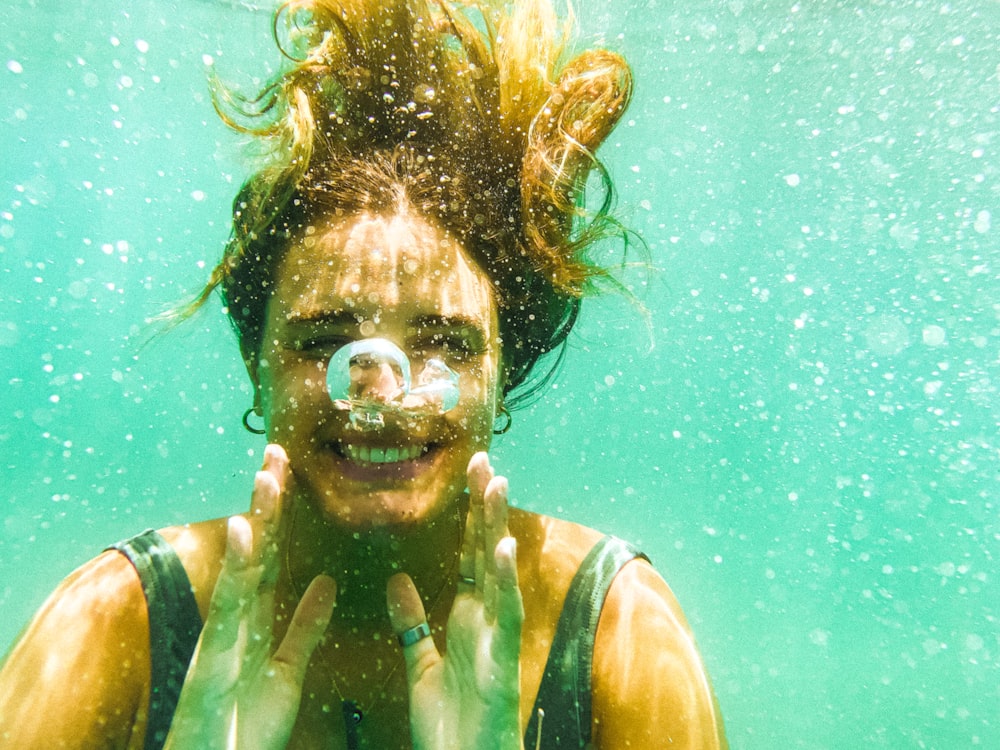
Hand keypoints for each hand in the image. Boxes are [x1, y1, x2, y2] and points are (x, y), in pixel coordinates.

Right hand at [164, 444, 335, 749]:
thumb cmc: (244, 729)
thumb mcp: (286, 670)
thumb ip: (304, 626)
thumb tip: (327, 583)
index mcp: (255, 621)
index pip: (272, 555)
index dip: (281, 515)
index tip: (287, 472)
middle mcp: (236, 620)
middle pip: (257, 551)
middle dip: (267, 502)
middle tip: (277, 453)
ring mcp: (222, 636)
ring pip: (243, 567)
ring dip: (256, 519)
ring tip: (267, 475)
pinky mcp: (214, 659)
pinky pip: (229, 607)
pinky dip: (238, 566)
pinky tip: (244, 528)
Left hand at [387, 452, 524, 749]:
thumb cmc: (450, 727)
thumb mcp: (423, 666)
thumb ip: (412, 623)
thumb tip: (397, 579)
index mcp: (466, 620)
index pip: (468, 555)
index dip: (469, 516)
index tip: (470, 475)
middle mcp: (486, 621)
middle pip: (484, 553)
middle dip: (484, 507)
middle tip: (483, 460)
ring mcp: (497, 640)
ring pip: (499, 573)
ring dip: (497, 528)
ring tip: (496, 484)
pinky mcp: (502, 663)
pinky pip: (504, 615)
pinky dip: (503, 580)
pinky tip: (499, 546)